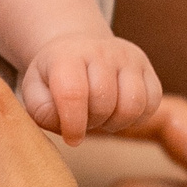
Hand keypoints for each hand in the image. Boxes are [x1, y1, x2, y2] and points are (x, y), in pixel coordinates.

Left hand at [17, 32, 163, 145]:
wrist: (78, 48)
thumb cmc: (54, 76)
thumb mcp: (35, 90)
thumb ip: (41, 111)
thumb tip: (65, 125)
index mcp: (68, 54)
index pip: (73, 94)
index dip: (73, 124)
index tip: (71, 137)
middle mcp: (102, 50)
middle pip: (104, 102)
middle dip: (93, 123)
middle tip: (83, 121)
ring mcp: (129, 57)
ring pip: (133, 104)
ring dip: (116, 123)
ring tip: (102, 118)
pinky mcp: (148, 68)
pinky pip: (152, 103)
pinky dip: (137, 118)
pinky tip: (119, 113)